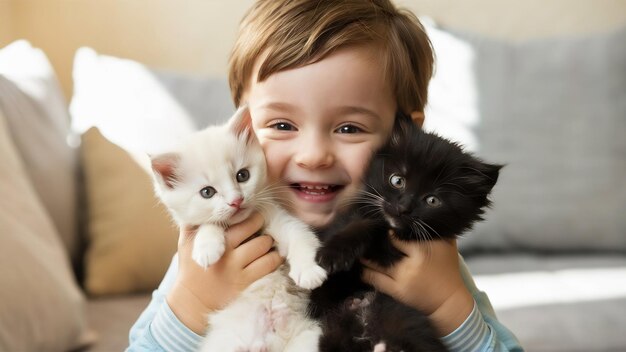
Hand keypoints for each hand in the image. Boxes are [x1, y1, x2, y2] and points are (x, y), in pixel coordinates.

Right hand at [166, 212, 284, 333]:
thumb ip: (192, 223)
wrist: (192, 302)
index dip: (247, 213)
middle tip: (262, 223)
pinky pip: (269, 264)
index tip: (251, 211)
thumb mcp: (186, 244)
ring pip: (264, 244)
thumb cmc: (191, 268)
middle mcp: (227, 253)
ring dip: (269, 240)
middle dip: (261, 222)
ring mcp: (238, 269)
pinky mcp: (247, 282)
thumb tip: (197, 205)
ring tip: (268, 239)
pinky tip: (274, 254)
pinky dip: (275, 257)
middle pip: (253, 226)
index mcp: (214, 241)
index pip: (236, 219)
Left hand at [361, 233, 473, 335]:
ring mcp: (401, 279)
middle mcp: (408, 265)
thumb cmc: (448, 269)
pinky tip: (359, 267)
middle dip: (371, 243)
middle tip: (361, 235)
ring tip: (356, 249)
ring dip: (364, 258)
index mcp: (421, 251)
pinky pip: (376, 281)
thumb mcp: (447, 245)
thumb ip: (434, 229)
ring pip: (375, 266)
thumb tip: (419, 215)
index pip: (396, 238)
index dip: (386, 232)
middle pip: (382, 251)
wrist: (450, 300)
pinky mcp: (396, 292)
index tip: (379, 226)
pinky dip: (365, 273)